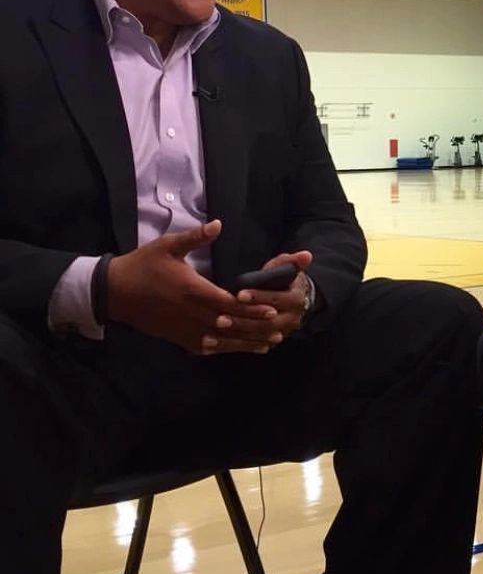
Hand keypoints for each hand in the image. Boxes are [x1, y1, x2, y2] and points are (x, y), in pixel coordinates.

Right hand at [107, 221, 279, 354]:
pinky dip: (222, 349)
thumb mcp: (167, 245)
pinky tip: (237, 349)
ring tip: (267, 344)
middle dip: (255, 329)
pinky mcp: (176, 336)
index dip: (250, 308)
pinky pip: (203, 347)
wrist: (113, 291)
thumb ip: (195, 237)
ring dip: (244, 343)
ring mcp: (183, 328)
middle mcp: (191, 313)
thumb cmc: (143, 265)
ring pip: (219, 340)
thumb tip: (218, 223)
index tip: (271, 311)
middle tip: (278, 331)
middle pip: (229, 325)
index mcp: (192, 290)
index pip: (228, 303)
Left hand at [210, 250, 313, 352]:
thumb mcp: (287, 269)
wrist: (292, 302)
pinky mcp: (267, 342)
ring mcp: (279, 334)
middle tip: (220, 319)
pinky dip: (229, 347)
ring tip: (211, 334)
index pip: (278, 300)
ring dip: (233, 338)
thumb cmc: (284, 281)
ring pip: (256, 338)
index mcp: (296, 300)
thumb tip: (306, 255)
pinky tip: (209, 344)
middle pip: (267, 324)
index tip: (239, 294)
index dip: (259, 297)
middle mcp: (291, 320)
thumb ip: (290, 262)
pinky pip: (248, 347)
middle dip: (243, 322)